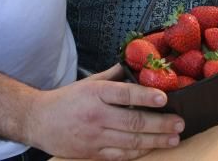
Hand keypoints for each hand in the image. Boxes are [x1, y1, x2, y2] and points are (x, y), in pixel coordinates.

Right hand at [26, 64, 183, 159]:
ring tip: (173, 138)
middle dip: (160, 124)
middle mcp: (96, 116)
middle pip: (133, 121)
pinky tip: (153, 147)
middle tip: (179, 123)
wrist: (39, 121)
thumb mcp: (88, 82)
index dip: (146, 96)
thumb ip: (113, 76)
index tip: (164, 98)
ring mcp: (95, 137)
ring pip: (130, 142)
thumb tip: (135, 65)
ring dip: (155, 140)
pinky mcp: (93, 153)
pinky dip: (139, 152)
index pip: (125, 94)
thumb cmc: (67, 100)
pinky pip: (121, 155)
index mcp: (95, 94)